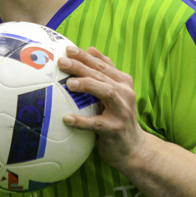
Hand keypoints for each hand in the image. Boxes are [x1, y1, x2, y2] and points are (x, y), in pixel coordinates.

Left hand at [59, 45, 146, 170]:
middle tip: (62, 62)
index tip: (68, 49)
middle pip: (102, 75)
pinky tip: (66, 119)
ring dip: (87, 85)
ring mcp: (122, 111)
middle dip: (81, 66)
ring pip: (106, 93)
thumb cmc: (117, 116)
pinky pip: (97, 124)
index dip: (85, 56)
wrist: (133, 148)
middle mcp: (125, 93)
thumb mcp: (115, 92)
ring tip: (69, 83)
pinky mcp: (116, 129)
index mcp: (123, 82)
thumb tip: (90, 48)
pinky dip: (82, 121)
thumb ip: (105, 71)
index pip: (102, 65)